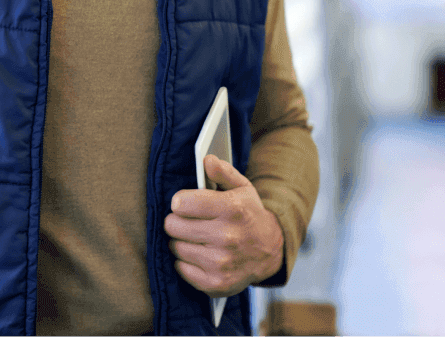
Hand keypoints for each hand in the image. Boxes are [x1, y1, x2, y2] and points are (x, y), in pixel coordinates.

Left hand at [163, 154, 284, 297]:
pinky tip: (199, 255)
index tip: (184, 203)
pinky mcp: (215, 283)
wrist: (271, 252)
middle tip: (188, 221)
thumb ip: (223, 172)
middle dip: (177, 221)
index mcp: (231, 209)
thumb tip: (206, 160)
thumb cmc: (249, 215)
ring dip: (181, 241)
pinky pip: (180, 268)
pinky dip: (186, 262)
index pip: (181, 203)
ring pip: (175, 246)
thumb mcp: (242, 188)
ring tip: (196, 238)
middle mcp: (227, 237)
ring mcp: (221, 263)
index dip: (179, 201)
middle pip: (173, 225)